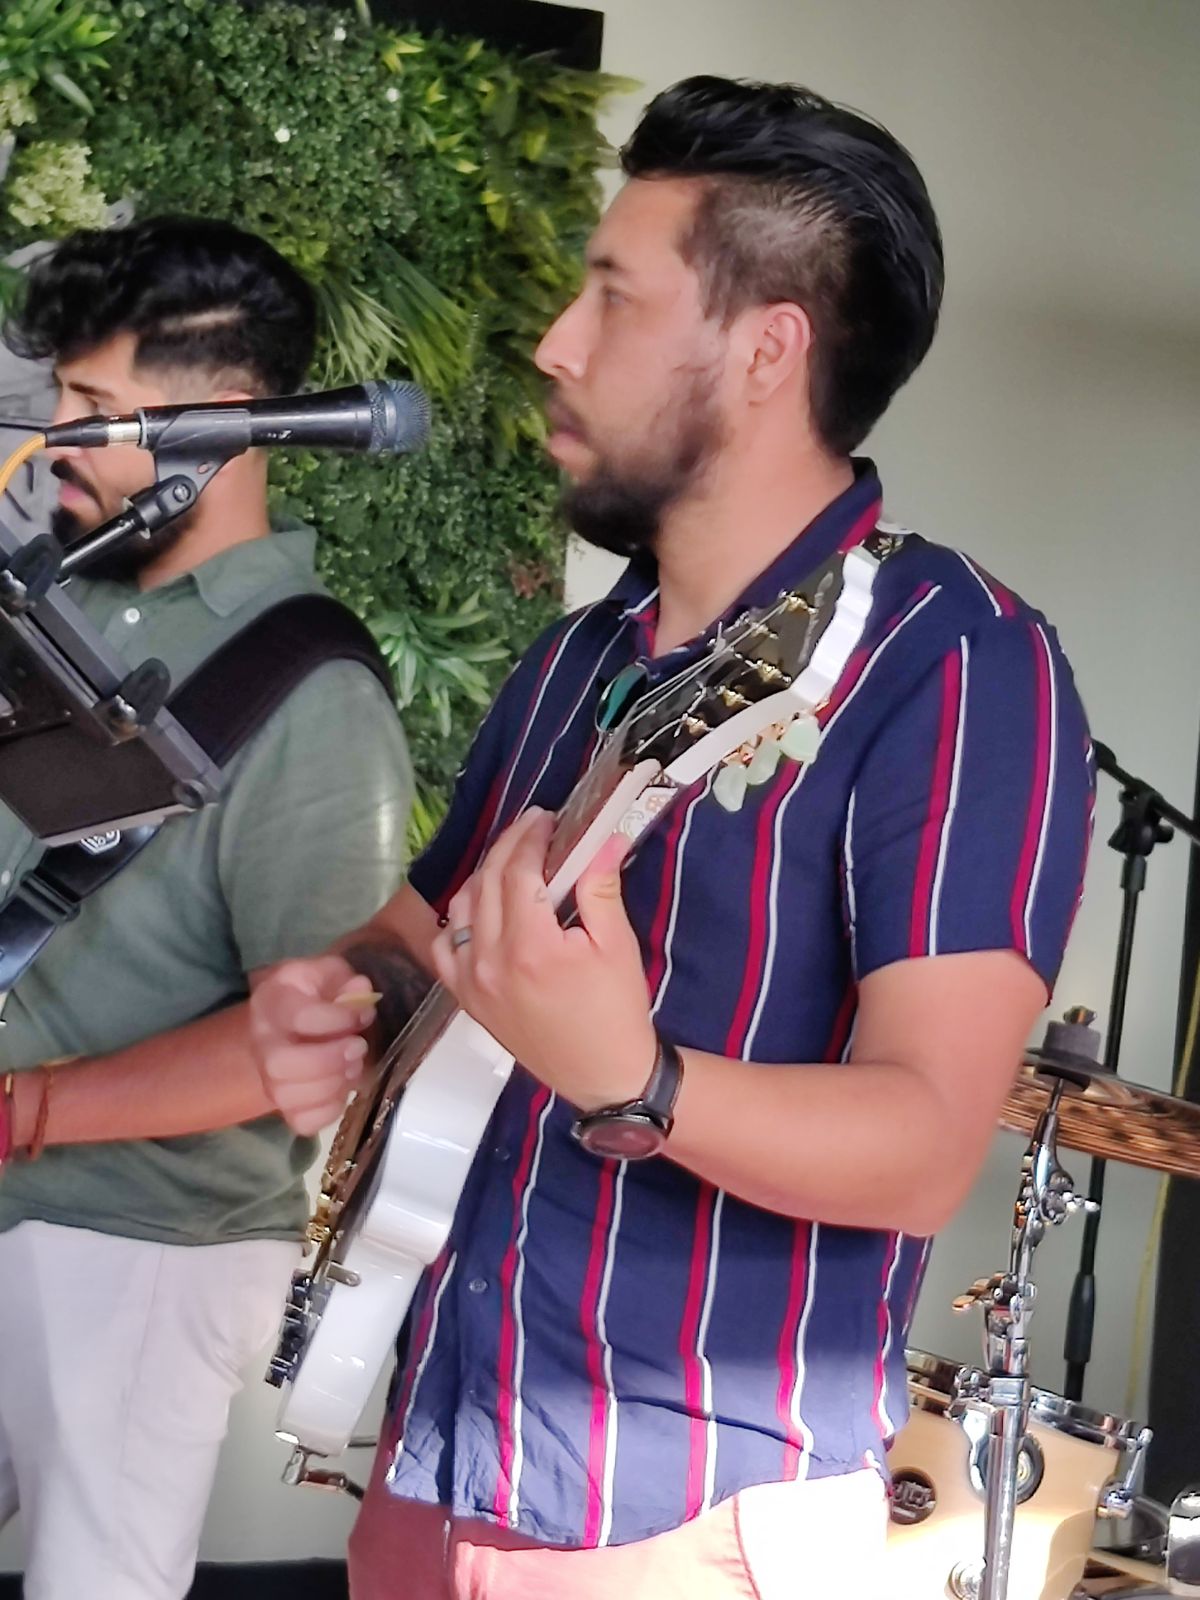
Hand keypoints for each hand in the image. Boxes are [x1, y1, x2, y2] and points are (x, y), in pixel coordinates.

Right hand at [249, 956, 377, 1134]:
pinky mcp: (283, 1106)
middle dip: (328, 1060)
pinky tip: (343, 1089)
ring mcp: (268, 1078)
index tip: (363, 1015)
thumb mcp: (328, 973)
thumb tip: (361, 992)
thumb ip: (345, 979)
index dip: (336, 1019)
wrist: (292, 1023)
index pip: (296, 1016)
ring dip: (332, 1085)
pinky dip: (329, 1110)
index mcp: (273, 1002)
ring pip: (287, 1096)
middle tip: (358, 1048)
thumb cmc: (315, 994)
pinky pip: (301, 1122)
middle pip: (279, 1064)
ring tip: (354, 1067)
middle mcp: (263, 1042)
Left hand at [431, 809, 656, 1111]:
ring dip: (484, 876)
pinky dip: (459, 918)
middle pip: (486, 881)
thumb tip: (603, 838)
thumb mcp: (617, 945)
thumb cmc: (615, 1010)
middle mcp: (489, 960)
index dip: (530, 837)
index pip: (518, 871)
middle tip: (532, 828)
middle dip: (508, 846)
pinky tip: (481, 906)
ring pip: (461, 908)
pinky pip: (446, 946)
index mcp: (530, 945)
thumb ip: (600, 887)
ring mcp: (471, 980)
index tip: (546, 819)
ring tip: (511, 861)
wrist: (602, 1074)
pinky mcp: (466, 997)